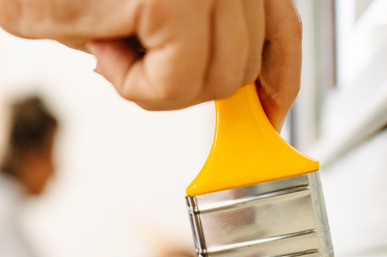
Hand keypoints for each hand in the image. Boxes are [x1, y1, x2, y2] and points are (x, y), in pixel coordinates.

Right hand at [0, 0, 300, 126]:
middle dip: (187, 82)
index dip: (279, 77)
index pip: (281, 26)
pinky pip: (178, 85)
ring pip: (217, 81)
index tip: (270, 112)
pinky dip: (136, 86)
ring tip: (113, 43)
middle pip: (244, 65)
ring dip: (157, 85)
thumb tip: (234, 81)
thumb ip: (198, 36)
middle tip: (133, 57)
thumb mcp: (146, 14)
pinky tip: (104, 47)